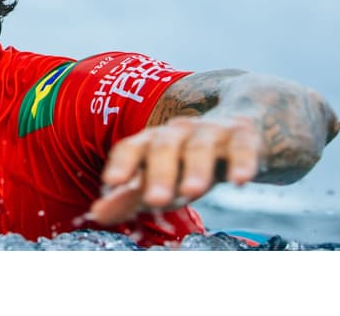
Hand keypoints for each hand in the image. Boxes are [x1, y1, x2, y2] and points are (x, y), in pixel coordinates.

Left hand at [88, 115, 261, 225]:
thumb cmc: (190, 159)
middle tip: (154, 200)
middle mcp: (179, 132)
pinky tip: (239, 180)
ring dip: (196, 168)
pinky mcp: (244, 136)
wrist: (241, 125)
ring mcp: (212, 131)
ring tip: (192, 191)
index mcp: (153, 141)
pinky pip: (242, 146)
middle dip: (158, 172)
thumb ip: (129, 196)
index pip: (132, 146)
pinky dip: (240, 162)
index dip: (122, 163)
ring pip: (200, 146)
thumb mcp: (160, 177)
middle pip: (164, 146)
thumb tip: (96, 215)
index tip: (111, 182)